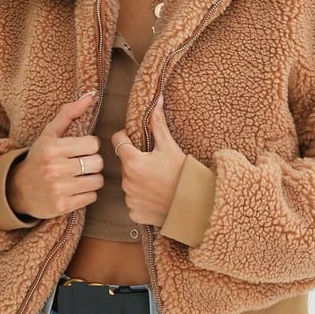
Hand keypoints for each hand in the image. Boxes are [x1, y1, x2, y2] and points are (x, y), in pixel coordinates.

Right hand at [7, 92, 103, 218]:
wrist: (18, 189)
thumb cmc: (39, 157)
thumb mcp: (49, 134)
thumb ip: (69, 113)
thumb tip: (91, 95)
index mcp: (53, 148)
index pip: (93, 144)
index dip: (89, 146)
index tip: (80, 149)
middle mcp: (55, 168)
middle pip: (97, 163)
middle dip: (92, 163)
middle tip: (81, 164)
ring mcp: (58, 189)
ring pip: (97, 180)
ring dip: (92, 179)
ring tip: (79, 176)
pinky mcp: (62, 206)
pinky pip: (92, 197)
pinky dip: (87, 193)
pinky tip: (75, 189)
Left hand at [112, 96, 185, 226]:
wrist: (196, 205)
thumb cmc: (183, 174)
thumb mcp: (170, 146)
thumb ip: (158, 123)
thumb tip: (156, 100)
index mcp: (132, 161)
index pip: (117, 140)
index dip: (126, 137)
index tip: (138, 139)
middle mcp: (126, 181)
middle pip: (125, 162)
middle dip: (136, 159)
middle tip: (155, 162)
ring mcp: (130, 199)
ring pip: (129, 182)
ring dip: (138, 179)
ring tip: (158, 180)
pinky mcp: (135, 213)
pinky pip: (134, 201)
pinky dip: (142, 198)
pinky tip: (157, 196)